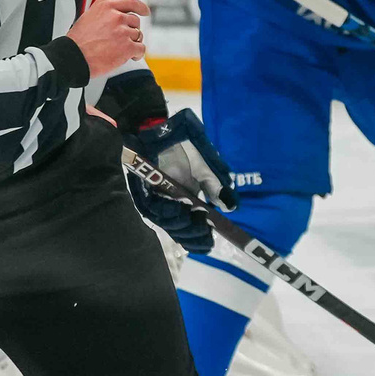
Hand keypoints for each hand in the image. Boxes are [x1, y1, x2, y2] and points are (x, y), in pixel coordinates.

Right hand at [67, 0, 148, 75]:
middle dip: (130, 30)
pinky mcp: (128, 47)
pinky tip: (129, 56)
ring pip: (138, 35)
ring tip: (118, 48)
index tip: (145, 11)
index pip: (131, 3)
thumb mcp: (89, 13)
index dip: (141, 7)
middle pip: (135, 21)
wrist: (74, 56)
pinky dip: (137, 54)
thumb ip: (103, 0)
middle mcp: (116, 17)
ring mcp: (123, 32)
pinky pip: (141, 48)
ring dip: (132, 42)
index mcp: (107, 7)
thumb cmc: (79, 38)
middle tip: (119, 38)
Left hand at [123, 108, 238, 254]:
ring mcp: (158, 198)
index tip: (210, 243)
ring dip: (180, 224)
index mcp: (188, 200)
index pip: (192, 226)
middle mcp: (173, 203)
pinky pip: (153, 208)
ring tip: (193, 220)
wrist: (165, 132)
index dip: (199, 238)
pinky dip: (166, 211)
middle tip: (204, 231)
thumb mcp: (206, 169)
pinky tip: (178, 210)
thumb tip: (229, 208)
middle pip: (179, 229)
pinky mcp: (145, 191)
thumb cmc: (186, 149)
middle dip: (191, 234)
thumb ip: (215, 188)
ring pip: (166, 222)